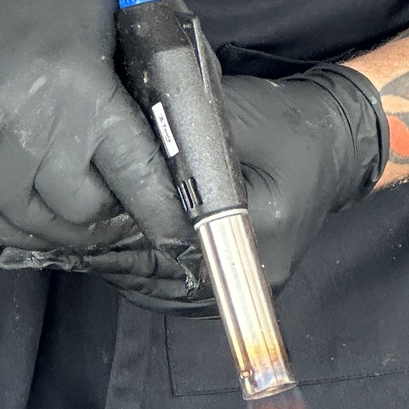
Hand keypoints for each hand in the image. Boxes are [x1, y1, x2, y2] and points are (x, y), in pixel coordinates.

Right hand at [0, 0, 188, 253]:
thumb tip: (197, 131)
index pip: (135, 178)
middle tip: (117, 205)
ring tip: (74, 213)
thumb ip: (168, 63)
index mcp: (80, 84)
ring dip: (55, 226)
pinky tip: (27, 213)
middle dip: (105, 216)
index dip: (161, 214)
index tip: (174, 230)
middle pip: (76, 209)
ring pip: (23, 218)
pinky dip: (3, 223)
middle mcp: (23, 115)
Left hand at [21, 63, 388, 309]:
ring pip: (173, 294)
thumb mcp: (234, 111)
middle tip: (74, 240)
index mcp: (261, 221)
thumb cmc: (285, 120)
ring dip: (130, 274)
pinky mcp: (250, 287)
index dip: (127, 233)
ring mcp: (257, 284)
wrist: (335, 143)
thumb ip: (181, 130)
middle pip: (169, 277)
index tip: (91, 221)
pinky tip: (123, 262)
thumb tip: (116, 130)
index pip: (174, 242)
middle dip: (119, 257)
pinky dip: (152, 282)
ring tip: (88, 251)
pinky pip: (188, 298)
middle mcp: (261, 266)